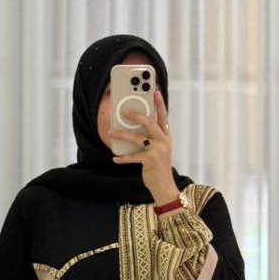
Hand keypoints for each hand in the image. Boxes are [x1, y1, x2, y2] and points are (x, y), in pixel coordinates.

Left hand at [107, 89, 178, 205]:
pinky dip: (123, 158)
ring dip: (122, 135)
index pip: (164, 117)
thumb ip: (152, 139)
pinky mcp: (151, 160)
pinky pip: (133, 156)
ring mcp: (158, 150)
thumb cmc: (159, 168)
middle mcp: (164, 141)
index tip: (155, 92)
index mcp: (167, 137)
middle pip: (150, 123)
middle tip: (124, 111)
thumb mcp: (159, 151)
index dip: (160, 104)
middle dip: (136, 115)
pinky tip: (115, 158)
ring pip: (137, 138)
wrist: (165, 187)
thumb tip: (134, 130)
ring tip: (111, 133)